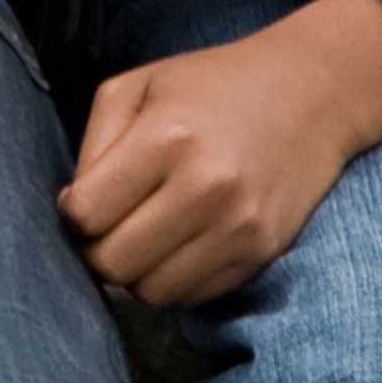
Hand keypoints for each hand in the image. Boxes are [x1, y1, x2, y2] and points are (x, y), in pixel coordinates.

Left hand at [62, 0, 381, 308]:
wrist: (310, 93)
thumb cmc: (209, 85)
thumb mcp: (137, 87)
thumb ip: (93, 147)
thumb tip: (71, 214)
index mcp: (165, 138)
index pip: (87, 215)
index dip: (71, 215)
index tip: (81, 202)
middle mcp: (205, 189)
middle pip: (114, 264)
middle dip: (97, 251)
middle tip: (106, 228)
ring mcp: (239, 227)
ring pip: (152, 293)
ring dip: (135, 272)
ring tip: (142, 235)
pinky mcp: (262, 253)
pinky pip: (194, 297)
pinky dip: (175, 280)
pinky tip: (179, 243)